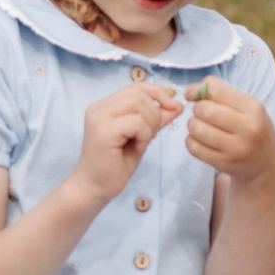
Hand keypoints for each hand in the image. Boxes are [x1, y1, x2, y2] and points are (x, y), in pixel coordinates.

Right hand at [70, 78, 183, 205]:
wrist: (95, 188)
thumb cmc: (116, 164)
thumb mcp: (142, 136)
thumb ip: (156, 119)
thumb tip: (178, 104)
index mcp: (105, 106)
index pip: (137, 87)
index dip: (159, 93)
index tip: (174, 107)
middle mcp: (99, 107)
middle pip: (140, 93)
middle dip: (156, 112)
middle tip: (151, 135)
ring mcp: (99, 116)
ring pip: (140, 103)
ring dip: (150, 124)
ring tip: (141, 142)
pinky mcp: (103, 129)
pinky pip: (137, 122)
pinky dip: (144, 135)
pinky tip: (136, 148)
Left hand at [186, 80, 274, 184]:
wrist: (266, 165)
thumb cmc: (253, 129)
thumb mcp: (249, 108)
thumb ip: (223, 94)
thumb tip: (192, 91)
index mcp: (254, 109)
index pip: (217, 91)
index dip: (197, 90)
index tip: (191, 94)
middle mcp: (248, 128)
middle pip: (204, 110)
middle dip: (196, 109)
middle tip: (201, 114)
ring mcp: (236, 148)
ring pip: (197, 129)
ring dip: (193, 125)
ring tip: (200, 127)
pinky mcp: (224, 163)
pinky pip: (194, 148)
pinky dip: (191, 141)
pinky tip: (199, 140)